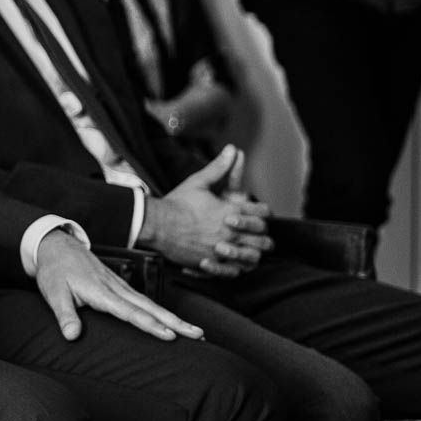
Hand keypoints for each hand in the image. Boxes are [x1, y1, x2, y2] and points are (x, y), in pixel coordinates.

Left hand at [34, 229, 203, 342]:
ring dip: (174, 318)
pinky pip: (145, 301)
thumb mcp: (54, 293)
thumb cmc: (55, 270)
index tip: (170, 336)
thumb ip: (65, 315)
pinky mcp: (120, 286)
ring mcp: (120, 286)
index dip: (150, 325)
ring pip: (151, 304)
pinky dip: (162, 312)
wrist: (57, 246)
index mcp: (101, 291)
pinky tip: (172, 322)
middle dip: (176, 322)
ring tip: (195, 332)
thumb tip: (72, 336)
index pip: (130, 312)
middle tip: (198, 335)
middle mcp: (116, 288)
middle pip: (150, 308)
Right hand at [140, 145, 270, 276]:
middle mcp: (231, 232)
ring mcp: (222, 250)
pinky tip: (230, 264)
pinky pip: (232, 272)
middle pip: (263, 238)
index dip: (262, 213)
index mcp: (232, 210)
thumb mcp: (199, 182)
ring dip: (252, 254)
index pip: (263, 213)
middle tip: (255, 235)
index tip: (257, 213)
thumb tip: (231, 149)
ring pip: (252, 258)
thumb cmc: (176, 203)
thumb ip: (219, 168)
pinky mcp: (211, 263)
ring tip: (246, 251)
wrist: (156, 224)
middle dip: (261, 235)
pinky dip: (235, 268)